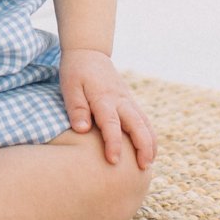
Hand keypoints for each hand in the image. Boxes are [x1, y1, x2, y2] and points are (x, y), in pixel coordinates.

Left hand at [59, 49, 156, 168]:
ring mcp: (128, 100)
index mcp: (103, 98)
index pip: (111, 124)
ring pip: (145, 123)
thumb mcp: (70, 87)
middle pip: (138, 125)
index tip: (114, 161)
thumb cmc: (76, 71)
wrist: (89, 52)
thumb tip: (82, 130)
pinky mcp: (130, 101)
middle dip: (143, 147)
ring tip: (149, 164)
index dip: (113, 143)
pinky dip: (149, 135)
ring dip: (150, 143)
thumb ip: (77, 108)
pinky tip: (148, 150)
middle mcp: (120, 100)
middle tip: (143, 168)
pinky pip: (144, 120)